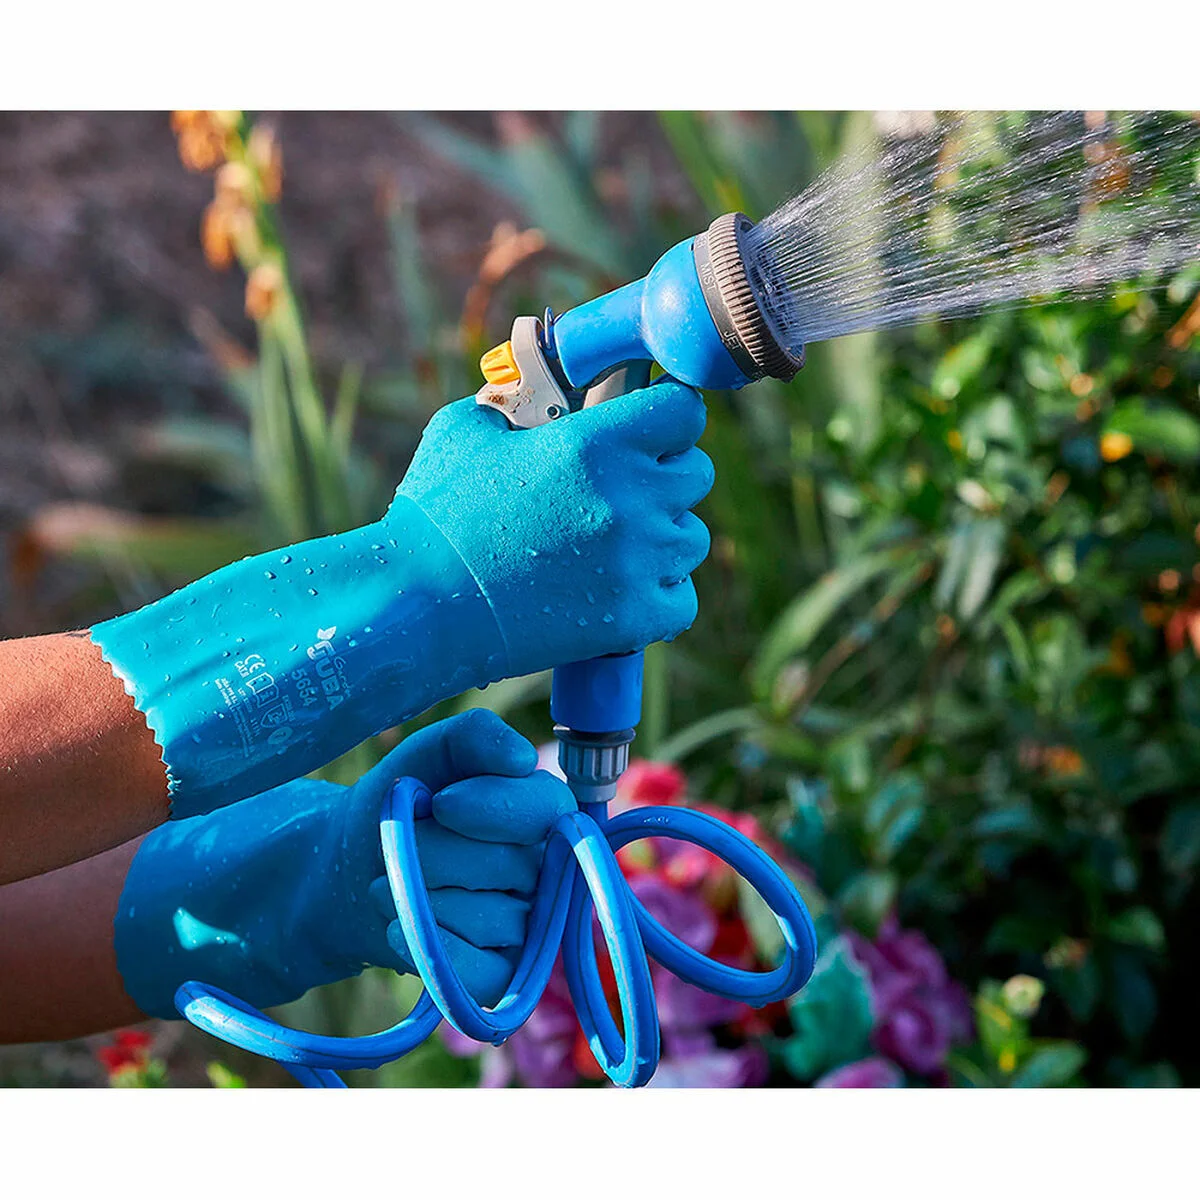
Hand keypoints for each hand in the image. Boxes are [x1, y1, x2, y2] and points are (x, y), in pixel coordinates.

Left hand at [114, 711, 575, 1017]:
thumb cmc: (400, 805)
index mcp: (542, 810)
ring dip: (424, 899)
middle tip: (404, 845)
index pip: (547, 808)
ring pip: (494, 918)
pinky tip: (398, 928)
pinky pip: (484, 974)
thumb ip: (474, 737)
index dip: (495, 807)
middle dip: (437, 853)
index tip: (439, 803)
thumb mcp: (428, 756)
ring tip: (391, 884)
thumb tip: (521, 757)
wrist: (350, 869)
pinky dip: (433, 950)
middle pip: (511, 865)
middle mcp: (550, 869)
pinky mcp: (502, 974)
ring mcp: (531, 927)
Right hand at [398, 377, 713, 675]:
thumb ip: (519, 403)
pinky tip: (619, 591)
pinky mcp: (633, 619)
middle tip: (623, 491)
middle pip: (697, 474)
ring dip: (662, 538)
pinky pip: (682, 599)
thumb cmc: (435, 515)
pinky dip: (659, 596)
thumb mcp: (467, 430)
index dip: (669, 416)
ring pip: (691, 538)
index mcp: (596, 443)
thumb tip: (543, 396)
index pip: (684, 411)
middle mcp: (630, 499)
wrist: (418, 605)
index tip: (653, 426)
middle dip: (665, 476)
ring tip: (612, 547)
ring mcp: (637, 562)